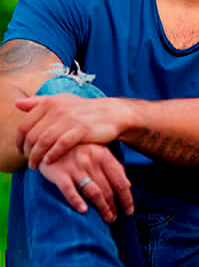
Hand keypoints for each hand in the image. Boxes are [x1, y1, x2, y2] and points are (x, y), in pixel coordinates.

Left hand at [16, 94, 131, 167]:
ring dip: (37, 155)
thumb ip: (39, 102)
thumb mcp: (62, 101)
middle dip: (27, 151)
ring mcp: (70, 119)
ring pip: (44, 141)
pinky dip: (52, 154)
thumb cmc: (85, 110)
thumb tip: (17, 104)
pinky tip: (49, 161)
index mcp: (50, 102)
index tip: (21, 150)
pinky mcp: (81, 129)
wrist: (114, 113)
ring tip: (36, 165)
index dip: (19, 140)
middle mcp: (57, 109)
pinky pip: (61, 144)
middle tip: (29, 161)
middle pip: (32, 135)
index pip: (24, 124)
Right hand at [38, 143, 132, 222]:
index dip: (127, 198)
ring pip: (93, 192)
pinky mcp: (59, 173)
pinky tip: (84, 210)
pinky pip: (69, 189)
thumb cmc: (78, 148)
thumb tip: (128, 185)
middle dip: (114, 206)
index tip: (129, 210)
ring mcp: (75, 167)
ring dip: (102, 208)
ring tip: (106, 218)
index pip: (120, 181)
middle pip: (108, 189)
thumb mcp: (98, 151)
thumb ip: (113, 166)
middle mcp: (91, 161)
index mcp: (103, 155)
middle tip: (115, 218)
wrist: (50, 140)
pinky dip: (77, 201)